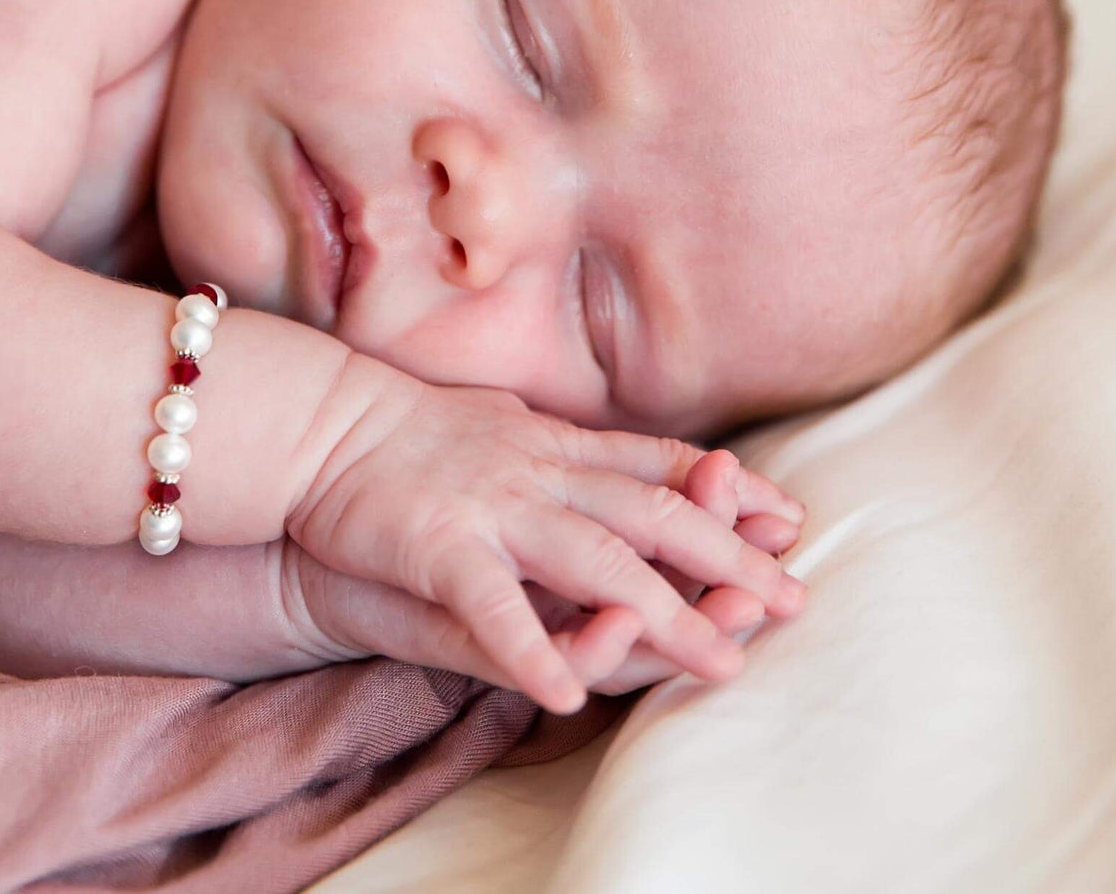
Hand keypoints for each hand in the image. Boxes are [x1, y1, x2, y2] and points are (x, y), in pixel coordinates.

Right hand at [287, 376, 806, 712]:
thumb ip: (555, 443)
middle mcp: (540, 470)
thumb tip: (599, 449)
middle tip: (793, 598)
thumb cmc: (407, 430)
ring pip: (598, 560)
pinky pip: (495, 606)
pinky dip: (534, 647)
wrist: (322, 423)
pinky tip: (569, 693)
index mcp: (554, 443)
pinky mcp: (441, 545)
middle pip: (653, 514)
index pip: (658, 464)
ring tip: (724, 660)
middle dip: (729, 558)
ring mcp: (495, 507)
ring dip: (666, 613)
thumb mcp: (501, 423)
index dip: (725, 491)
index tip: (787, 514)